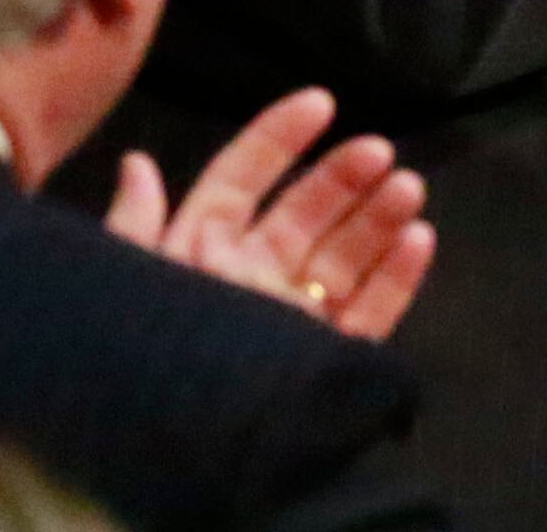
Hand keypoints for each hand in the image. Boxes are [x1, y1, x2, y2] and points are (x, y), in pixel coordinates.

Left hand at [104, 88, 434, 341]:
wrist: (170, 442)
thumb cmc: (147, 347)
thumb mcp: (127, 281)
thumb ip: (135, 223)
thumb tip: (137, 160)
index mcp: (199, 251)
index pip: (239, 182)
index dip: (277, 139)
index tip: (321, 103)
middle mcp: (250, 277)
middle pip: (304, 214)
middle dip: (342, 177)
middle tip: (379, 149)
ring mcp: (293, 317)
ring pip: (343, 256)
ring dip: (378, 217)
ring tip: (407, 187)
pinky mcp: (327, 355)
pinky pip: (370, 312)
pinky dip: (397, 276)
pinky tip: (418, 239)